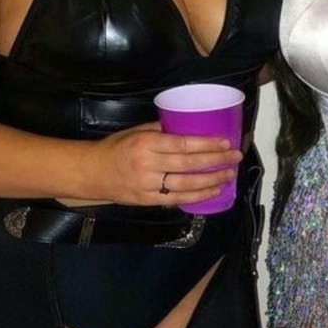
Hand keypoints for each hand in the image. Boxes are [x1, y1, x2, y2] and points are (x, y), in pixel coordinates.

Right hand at [91, 123, 240, 207]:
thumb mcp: (136, 132)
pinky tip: (212, 191)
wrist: (92, 173)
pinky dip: (197, 196)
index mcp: (146, 143)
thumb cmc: (116, 148)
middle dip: (215, 162)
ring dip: (211, 181)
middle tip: (235, 158)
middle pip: (188, 165)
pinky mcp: (147, 201)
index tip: (225, 142)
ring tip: (229, 175)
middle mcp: (147, 165)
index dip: (206, 144)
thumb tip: (190, 126)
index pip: (182, 144)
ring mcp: (147, 186)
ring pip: (185, 185)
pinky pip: (176, 199)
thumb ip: (162, 130)